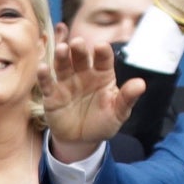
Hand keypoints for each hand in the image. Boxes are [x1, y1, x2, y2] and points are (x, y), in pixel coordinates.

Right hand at [41, 34, 142, 158]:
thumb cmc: (103, 122)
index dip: (102, 52)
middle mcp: (83, 74)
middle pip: (80, 58)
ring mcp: (66, 83)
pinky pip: (48, 84)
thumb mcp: (118, 113)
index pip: (103, 59)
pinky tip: (43, 68)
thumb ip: (127, 98)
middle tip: (77, 43)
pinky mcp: (52, 95)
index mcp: (102, 74)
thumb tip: (141, 84)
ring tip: (61, 49)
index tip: (101, 47)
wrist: (82, 140)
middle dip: (79, 50)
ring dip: (61, 57)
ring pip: (63, 66)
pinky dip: (44, 76)